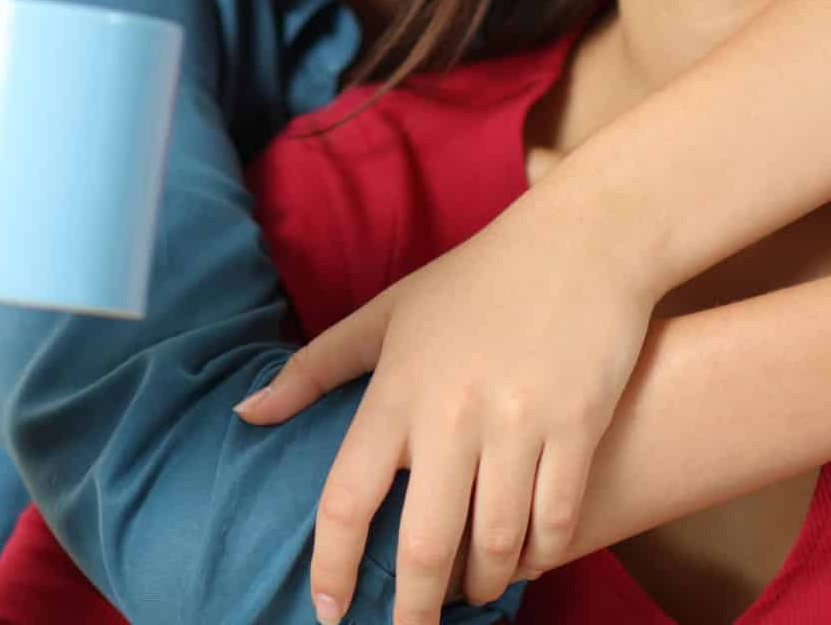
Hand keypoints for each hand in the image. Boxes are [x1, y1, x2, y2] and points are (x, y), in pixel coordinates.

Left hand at [235, 182, 657, 622]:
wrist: (582, 241)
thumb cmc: (477, 278)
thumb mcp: (387, 312)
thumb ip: (316, 369)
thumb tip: (248, 412)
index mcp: (396, 391)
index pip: (347, 499)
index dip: (334, 567)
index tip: (329, 612)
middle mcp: (451, 415)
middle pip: (423, 543)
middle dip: (415, 609)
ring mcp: (518, 424)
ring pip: (495, 543)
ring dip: (482, 584)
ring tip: (474, 594)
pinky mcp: (577, 427)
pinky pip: (556, 520)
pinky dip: (540, 554)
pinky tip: (527, 560)